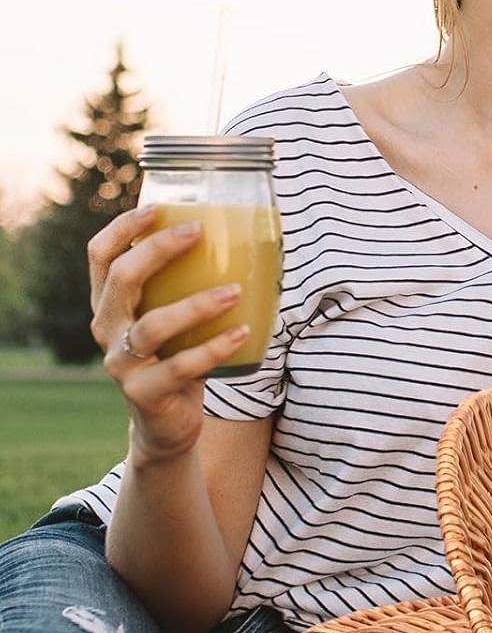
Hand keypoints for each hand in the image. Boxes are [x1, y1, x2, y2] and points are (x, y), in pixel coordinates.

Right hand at [89, 204, 248, 464]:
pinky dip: (215, 348)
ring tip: (235, 290)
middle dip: (157, 250)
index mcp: (110, 305)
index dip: (122, 228)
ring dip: (196, 304)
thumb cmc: (178, 359)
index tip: (157, 206)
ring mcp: (121, 364)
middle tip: (199, 232)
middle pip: (121, 280)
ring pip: (152, 326)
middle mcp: (107, 330)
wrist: (168, 426)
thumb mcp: (175, 321)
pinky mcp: (144, 393)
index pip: (100, 256)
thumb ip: (188, 288)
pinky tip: (243, 332)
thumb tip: (250, 240)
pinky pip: (181, 367)